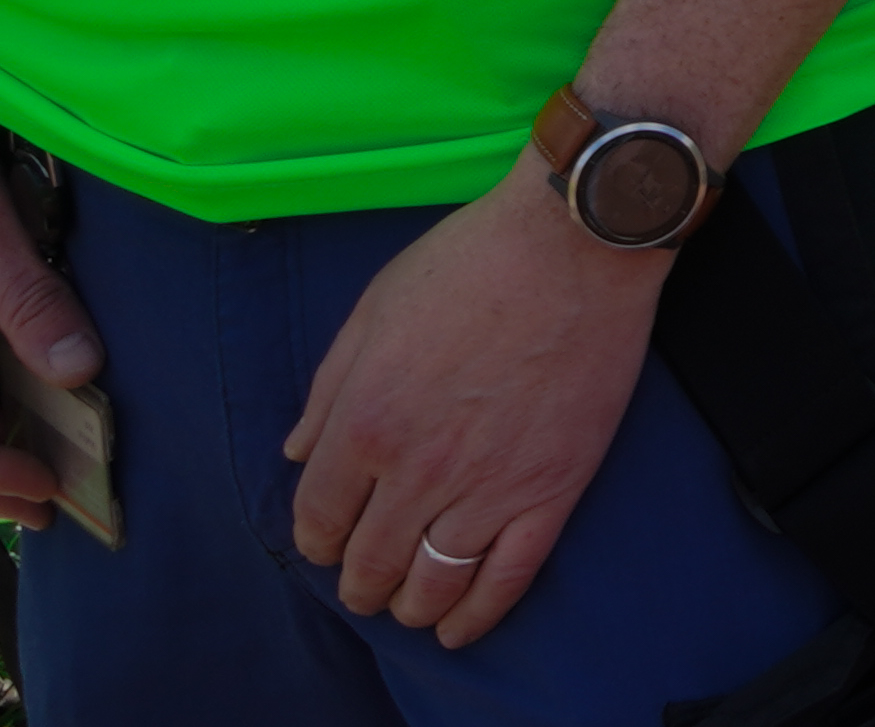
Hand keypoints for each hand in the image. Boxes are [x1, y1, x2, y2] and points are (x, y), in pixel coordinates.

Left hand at [282, 167, 669, 644]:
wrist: (576, 244)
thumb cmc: (471, 262)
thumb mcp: (373, 309)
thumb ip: (328, 388)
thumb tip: (297, 451)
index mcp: (365, 423)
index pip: (318, 516)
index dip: (316, 539)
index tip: (326, 541)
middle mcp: (417, 470)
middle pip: (370, 562)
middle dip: (358, 583)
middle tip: (364, 583)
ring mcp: (487, 486)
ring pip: (432, 583)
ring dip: (409, 606)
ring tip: (407, 605)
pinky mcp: (551, 491)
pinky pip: (507, 578)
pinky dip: (478, 616)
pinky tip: (458, 630)